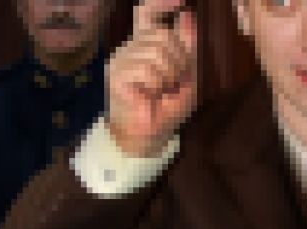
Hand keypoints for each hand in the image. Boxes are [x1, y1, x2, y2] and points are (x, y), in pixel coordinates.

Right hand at [108, 0, 197, 156]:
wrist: (148, 136)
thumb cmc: (167, 107)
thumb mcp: (187, 74)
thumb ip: (188, 46)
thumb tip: (188, 15)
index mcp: (145, 45)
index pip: (147, 12)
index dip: (161, 3)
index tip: (180, 0)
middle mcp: (130, 47)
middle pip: (162, 34)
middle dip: (179, 59)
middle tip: (174, 81)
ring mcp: (121, 60)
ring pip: (157, 51)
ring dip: (170, 74)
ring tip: (163, 90)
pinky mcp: (117, 74)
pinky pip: (147, 69)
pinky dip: (157, 84)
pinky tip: (151, 95)